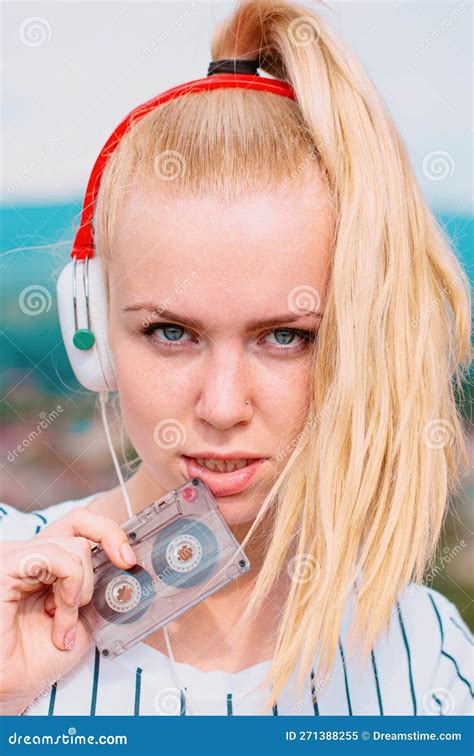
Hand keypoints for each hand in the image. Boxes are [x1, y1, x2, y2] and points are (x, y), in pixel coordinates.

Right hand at [0, 506, 136, 714]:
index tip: (128, 559)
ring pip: (74, 546)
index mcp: (45, 560)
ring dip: (80, 591)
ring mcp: (16, 555)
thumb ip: (98, 588)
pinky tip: (56, 614)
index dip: (109, 532)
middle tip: (101, 588)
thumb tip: (127, 567)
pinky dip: (68, 588)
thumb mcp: (82, 616)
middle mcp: (29, 552)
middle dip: (101, 558)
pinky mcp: (6, 564)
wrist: (10, 686)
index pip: (81, 522)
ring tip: (64, 623)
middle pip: (80, 523)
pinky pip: (55, 557)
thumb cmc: (38, 657)